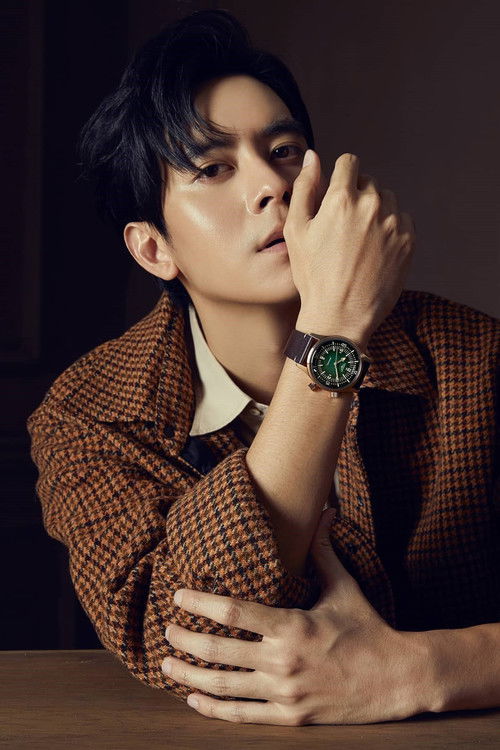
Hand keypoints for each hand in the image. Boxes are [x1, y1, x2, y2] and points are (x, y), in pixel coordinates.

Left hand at [161, 509, 429, 724]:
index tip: (178, 596)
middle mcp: (284, 661)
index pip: (234, 612)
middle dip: (186, 641)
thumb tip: (325, 512)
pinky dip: (214, 708)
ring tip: (167, 666)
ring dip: (190, 676)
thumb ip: (324, 552)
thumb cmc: (369, 629)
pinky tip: (194, 700)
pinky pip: (243, 715)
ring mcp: (286, 693)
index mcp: (293, 625)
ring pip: (225, 686)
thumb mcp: (345, 587)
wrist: (398, 678)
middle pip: (219, 651)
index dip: (201, 602)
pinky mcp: (291, 716)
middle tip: (166, 631)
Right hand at [284, 151, 416, 338]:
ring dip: (375, 211)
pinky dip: (391, 229)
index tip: (336, 194)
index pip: (349, 163)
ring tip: (360, 241)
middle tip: (344, 228)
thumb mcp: (296, 231)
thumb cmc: (313, 276)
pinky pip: (403, 220)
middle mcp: (372, 205)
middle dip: (356, 196)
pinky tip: (375, 251)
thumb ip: (304, 188)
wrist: (341, 315)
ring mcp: (394, 223)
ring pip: (387, 200)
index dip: (340, 177)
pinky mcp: (409, 241)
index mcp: (341, 199)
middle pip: (368, 182)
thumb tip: (312, 158)